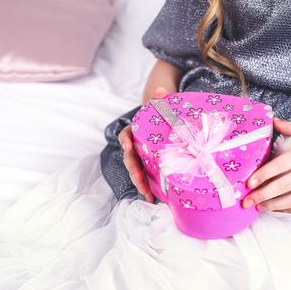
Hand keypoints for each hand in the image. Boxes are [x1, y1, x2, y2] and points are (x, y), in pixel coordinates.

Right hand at [118, 86, 169, 202]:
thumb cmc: (161, 115)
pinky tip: (154, 199)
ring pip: (136, 171)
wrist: (165, 124)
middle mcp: (135, 145)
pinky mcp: (150, 166)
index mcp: (135, 131)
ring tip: (147, 195)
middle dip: (133, 171)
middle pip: (130, 159)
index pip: (125, 135)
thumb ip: (159, 99)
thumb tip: (160, 90)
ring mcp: (141, 157)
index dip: (125, 141)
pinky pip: (146, 177)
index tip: (127, 146)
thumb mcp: (160, 106)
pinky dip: (149, 188)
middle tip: (139, 180)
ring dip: (140, 183)